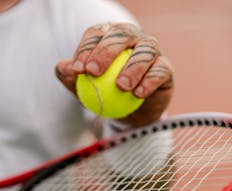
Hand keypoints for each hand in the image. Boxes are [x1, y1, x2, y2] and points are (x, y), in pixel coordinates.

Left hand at [55, 22, 173, 126]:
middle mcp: (132, 38)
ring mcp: (150, 51)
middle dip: (106, 51)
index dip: (86, 48)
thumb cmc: (105, 95)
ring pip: (145, 51)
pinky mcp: (165, 68)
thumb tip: (63, 68)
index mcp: (109, 37)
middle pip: (121, 34)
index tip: (78, 69)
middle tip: (94, 72)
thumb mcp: (84, 89)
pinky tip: (138, 94)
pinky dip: (149, 81)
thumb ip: (72, 78)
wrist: (132, 113)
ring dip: (132, 67)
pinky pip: (160, 70)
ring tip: (121, 86)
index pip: (96, 34)